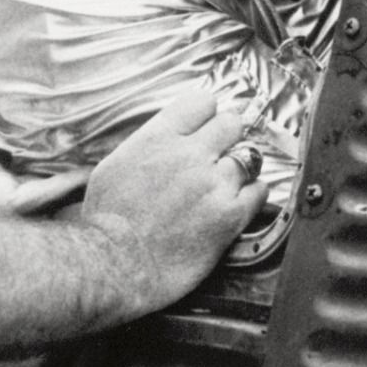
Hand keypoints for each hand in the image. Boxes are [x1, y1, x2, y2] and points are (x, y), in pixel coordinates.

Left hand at [0, 63, 90, 214]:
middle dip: (48, 154)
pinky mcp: (5, 205)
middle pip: (22, 169)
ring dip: (66, 170)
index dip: (9, 130)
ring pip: (41, 185)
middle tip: (74, 126)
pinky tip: (90, 168)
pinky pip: (45, 194)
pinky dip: (68, 183)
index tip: (27, 105)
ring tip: (96, 147)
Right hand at [79, 86, 265, 311]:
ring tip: (224, 186)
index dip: (205, 116)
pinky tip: (238, 204)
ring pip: (248, 157)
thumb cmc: (107, 220)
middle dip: (227, 137)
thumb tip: (166, 140)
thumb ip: (148, 145)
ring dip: (238, 170)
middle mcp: (190, 154)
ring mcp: (213, 183)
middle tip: (218, 155)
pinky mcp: (230, 215)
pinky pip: (259, 191)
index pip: (202, 102)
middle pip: (232, 123)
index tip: (204, 129)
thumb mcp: (115, 164)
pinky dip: (252, 195)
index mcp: (159, 137)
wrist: (115, 263)